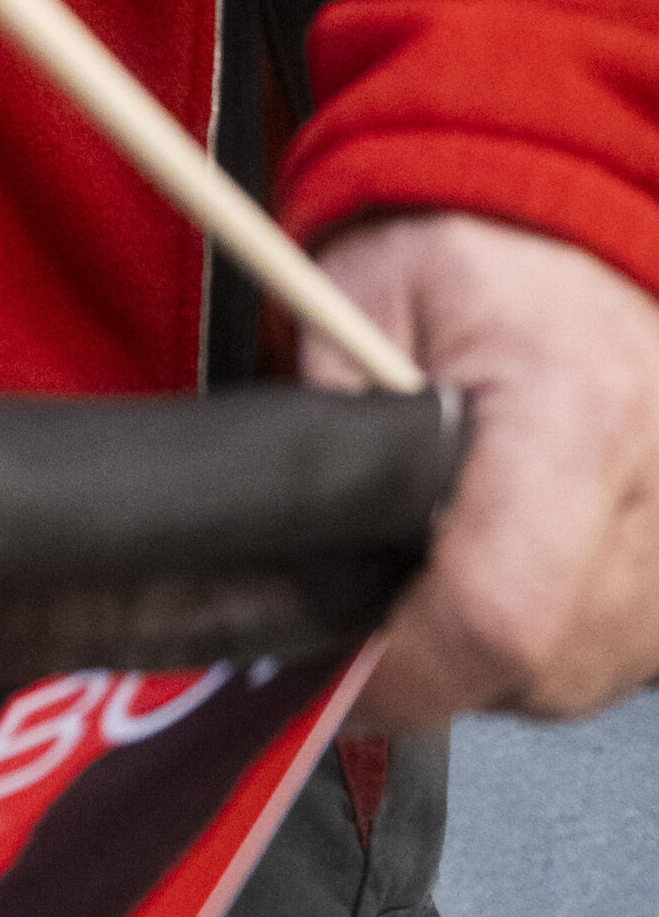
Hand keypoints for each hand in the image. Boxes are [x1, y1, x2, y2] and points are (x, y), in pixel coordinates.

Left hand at [305, 211, 658, 724]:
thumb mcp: (365, 292)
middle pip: (538, 668)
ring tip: (439, 568)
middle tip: (370, 611)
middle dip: (436, 664)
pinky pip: (610, 661)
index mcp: (574, 414)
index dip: (410, 667)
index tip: (343, 668)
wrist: (579, 234)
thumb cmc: (480, 256)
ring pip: (575, 683)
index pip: (500, 610)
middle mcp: (655, 491)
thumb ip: (330, 417)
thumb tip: (294, 540)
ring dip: (492, 661)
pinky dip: (547, 645)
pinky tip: (500, 575)